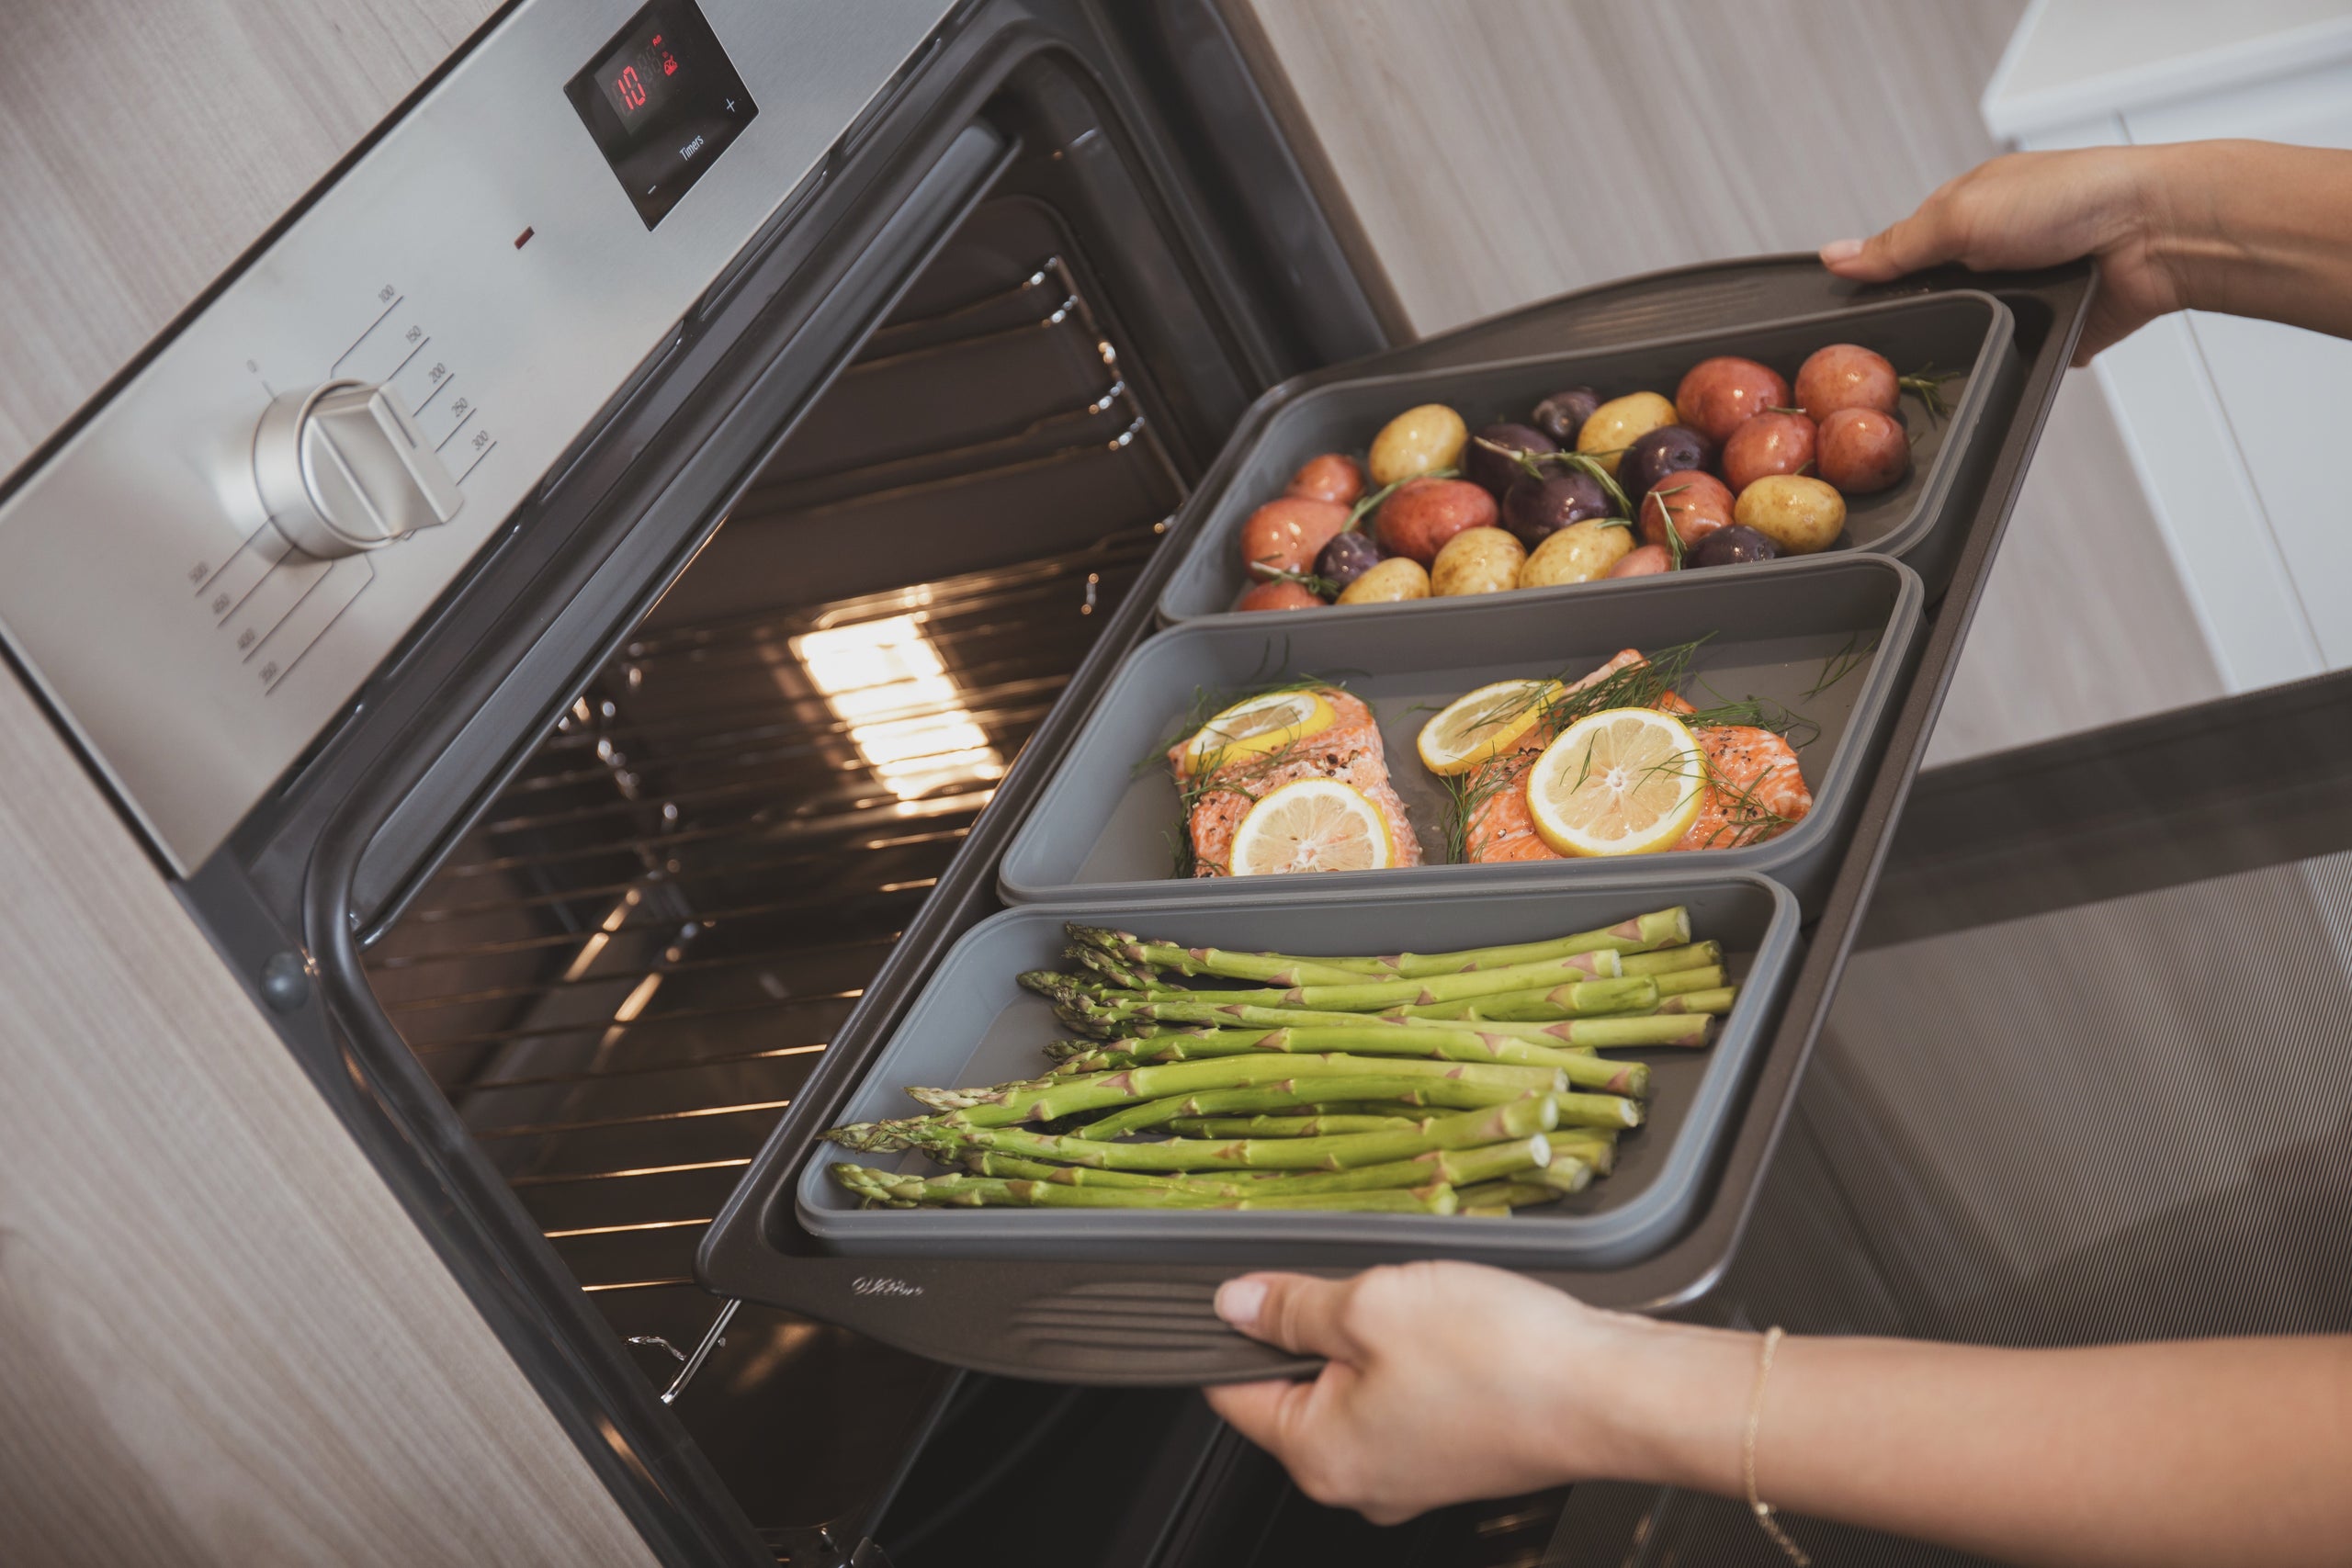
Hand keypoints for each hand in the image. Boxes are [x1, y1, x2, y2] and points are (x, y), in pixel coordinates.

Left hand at [1203, 1261, 1677, 1523]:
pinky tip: (1452, 1331)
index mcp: (1319, 1457)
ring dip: (1374, 1338)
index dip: (1234, 1328)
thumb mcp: (1372, 1306)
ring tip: (1418, 1308)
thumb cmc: (1501, 1361)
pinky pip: (1407, 1397)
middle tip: (1364, 1289)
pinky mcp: (1454, 1455)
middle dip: (1317, 1329)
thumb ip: (1291, 1307)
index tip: (1252, 1287)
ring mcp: (1410, 1474)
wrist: (1609, 1392)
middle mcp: (1360, 1482)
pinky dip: (1418, 1357)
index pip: (1232, 1392)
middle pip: (1296, 1389)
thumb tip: (1234, 1304)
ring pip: (1356, 1388)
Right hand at [1819, 146, 2184, 364]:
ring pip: (1969, 339)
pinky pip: (2012, 360)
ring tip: (1967, 342)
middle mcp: (1990, 256)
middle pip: (1931, 307)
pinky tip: (2004, 355)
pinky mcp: (2050, 333)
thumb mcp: (1962, 215)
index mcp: (1964, 217)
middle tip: (1912, 335)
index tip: (1854, 319)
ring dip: (1969, 342)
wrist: (2154, 234)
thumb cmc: (2071, 198)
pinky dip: (2008, 361)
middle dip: (1923, 324)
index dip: (1878, 288)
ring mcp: (2021, 296)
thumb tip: (1835, 257)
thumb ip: (1897, 245)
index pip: (1899, 259)